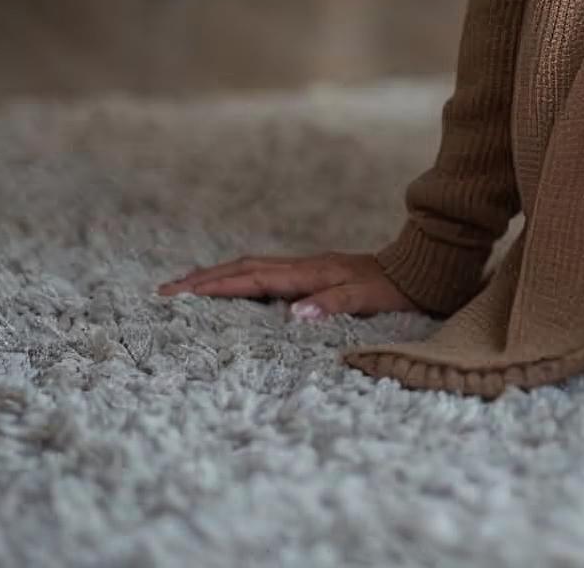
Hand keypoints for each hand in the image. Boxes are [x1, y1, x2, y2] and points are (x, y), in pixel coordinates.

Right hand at [157, 249, 413, 320]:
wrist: (420, 270)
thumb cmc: (394, 288)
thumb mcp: (366, 299)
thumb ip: (332, 305)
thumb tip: (294, 315)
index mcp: (308, 272)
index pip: (251, 278)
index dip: (214, 286)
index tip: (179, 293)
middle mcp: (302, 267)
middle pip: (241, 268)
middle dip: (202, 279)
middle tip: (163, 291)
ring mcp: (306, 269)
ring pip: (250, 269)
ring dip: (216, 277)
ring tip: (184, 288)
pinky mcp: (312, 276)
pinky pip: (263, 276)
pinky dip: (238, 280)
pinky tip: (230, 290)